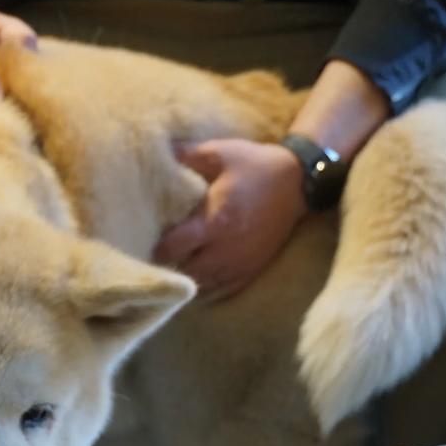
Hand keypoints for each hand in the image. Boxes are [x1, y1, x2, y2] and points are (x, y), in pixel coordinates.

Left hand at [154, 139, 306, 298]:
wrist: (298, 182)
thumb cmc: (254, 165)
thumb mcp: (218, 152)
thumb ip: (184, 155)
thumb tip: (149, 154)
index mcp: (215, 220)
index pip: (173, 247)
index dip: (157, 247)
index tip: (147, 241)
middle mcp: (226, 249)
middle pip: (185, 273)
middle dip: (170, 267)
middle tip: (159, 257)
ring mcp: (240, 264)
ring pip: (202, 287)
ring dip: (188, 278)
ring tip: (177, 266)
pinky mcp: (251, 271)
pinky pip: (222, 292)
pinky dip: (207, 287)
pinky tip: (198, 275)